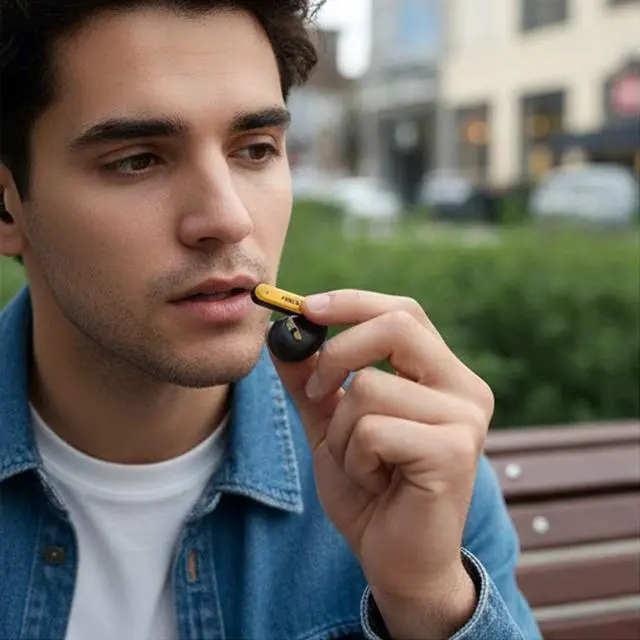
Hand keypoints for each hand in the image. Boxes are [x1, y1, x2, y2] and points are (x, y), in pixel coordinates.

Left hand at [268, 290, 494, 639]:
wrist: (397, 562)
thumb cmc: (371, 491)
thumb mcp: (332, 424)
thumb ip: (312, 379)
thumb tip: (282, 333)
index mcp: (443, 375)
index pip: (403, 312)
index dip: (352, 303)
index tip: (305, 307)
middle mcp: (465, 389)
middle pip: (396, 325)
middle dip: (337, 354)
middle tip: (315, 393)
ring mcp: (465, 419)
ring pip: (368, 385)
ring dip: (341, 430)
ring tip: (360, 463)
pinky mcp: (453, 451)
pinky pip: (372, 428)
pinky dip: (353, 456)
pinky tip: (375, 482)